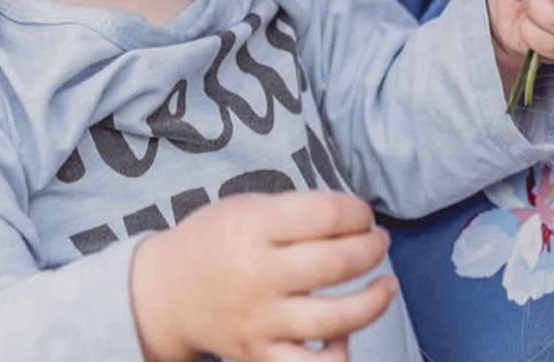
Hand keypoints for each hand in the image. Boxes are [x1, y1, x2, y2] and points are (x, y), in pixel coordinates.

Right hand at [130, 190, 396, 361]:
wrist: (166, 292)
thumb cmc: (215, 240)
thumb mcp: (249, 207)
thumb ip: (297, 212)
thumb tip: (355, 221)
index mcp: (255, 227)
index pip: (327, 214)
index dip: (358, 212)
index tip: (363, 213)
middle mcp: (259, 275)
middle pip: (337, 262)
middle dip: (372, 248)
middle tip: (378, 241)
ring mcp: (261, 321)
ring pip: (336, 318)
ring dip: (374, 300)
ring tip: (386, 284)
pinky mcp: (259, 356)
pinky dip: (339, 354)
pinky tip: (346, 333)